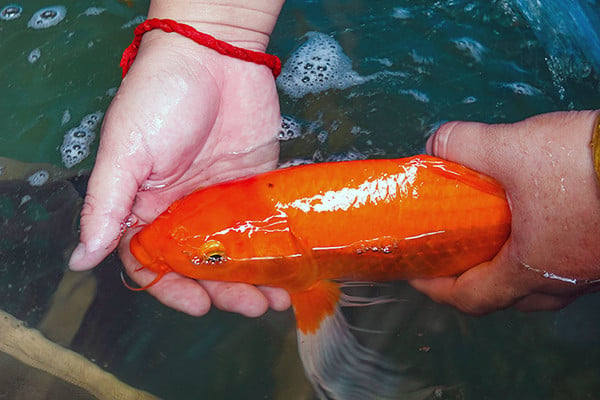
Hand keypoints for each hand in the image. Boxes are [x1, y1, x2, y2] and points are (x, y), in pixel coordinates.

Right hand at [69, 31, 290, 316]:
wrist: (216, 53)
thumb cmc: (160, 97)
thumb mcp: (126, 151)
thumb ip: (106, 205)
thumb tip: (81, 258)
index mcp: (147, 204)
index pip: (153, 260)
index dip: (171, 287)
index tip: (198, 307)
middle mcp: (185, 206)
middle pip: (202, 262)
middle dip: (225, 289)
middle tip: (251, 306)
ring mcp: (222, 197)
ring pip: (236, 250)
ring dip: (254, 276)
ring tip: (276, 298)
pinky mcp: (255, 182)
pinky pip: (265, 223)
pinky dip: (276, 248)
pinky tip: (291, 266)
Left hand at [410, 110, 599, 314]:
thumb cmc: (587, 165)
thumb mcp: (514, 148)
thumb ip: (466, 145)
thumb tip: (436, 144)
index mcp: (531, 270)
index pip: (469, 298)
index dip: (435, 288)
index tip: (415, 272)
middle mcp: (562, 281)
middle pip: (503, 297)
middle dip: (469, 280)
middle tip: (450, 253)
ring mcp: (589, 269)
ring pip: (537, 284)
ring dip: (505, 266)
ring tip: (486, 236)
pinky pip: (560, 264)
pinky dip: (535, 251)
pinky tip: (531, 219)